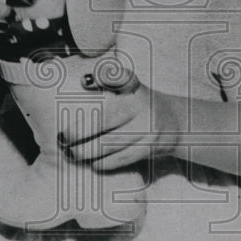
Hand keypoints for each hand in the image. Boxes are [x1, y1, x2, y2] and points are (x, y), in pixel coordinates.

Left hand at [60, 68, 184, 170]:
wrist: (177, 124)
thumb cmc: (141, 104)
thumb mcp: (130, 87)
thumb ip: (110, 81)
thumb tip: (84, 81)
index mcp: (135, 88)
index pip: (121, 78)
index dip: (104, 77)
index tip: (85, 81)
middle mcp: (143, 106)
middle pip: (108, 119)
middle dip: (80, 131)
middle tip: (62, 137)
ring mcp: (148, 129)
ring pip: (112, 143)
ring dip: (87, 151)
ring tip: (70, 153)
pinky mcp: (150, 149)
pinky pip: (122, 158)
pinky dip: (104, 162)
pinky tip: (90, 163)